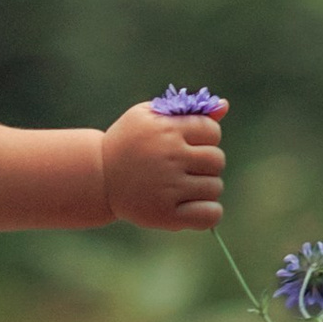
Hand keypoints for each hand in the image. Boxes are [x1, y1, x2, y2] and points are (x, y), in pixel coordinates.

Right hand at [101, 95, 227, 230]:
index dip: (204, 138)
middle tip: (184, 167)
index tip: (188, 144)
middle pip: (217, 160)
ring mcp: (168, 188)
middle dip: (205, 163)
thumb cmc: (129, 143)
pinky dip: (209, 212)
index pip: (212, 132)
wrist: (98, 177)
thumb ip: (188, 111)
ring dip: (204, 187)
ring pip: (215, 187)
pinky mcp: (165, 215)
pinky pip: (210, 214)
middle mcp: (168, 157)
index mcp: (166, 130)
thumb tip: (225, 106)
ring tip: (182, 186)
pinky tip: (193, 206)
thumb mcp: (151, 117)